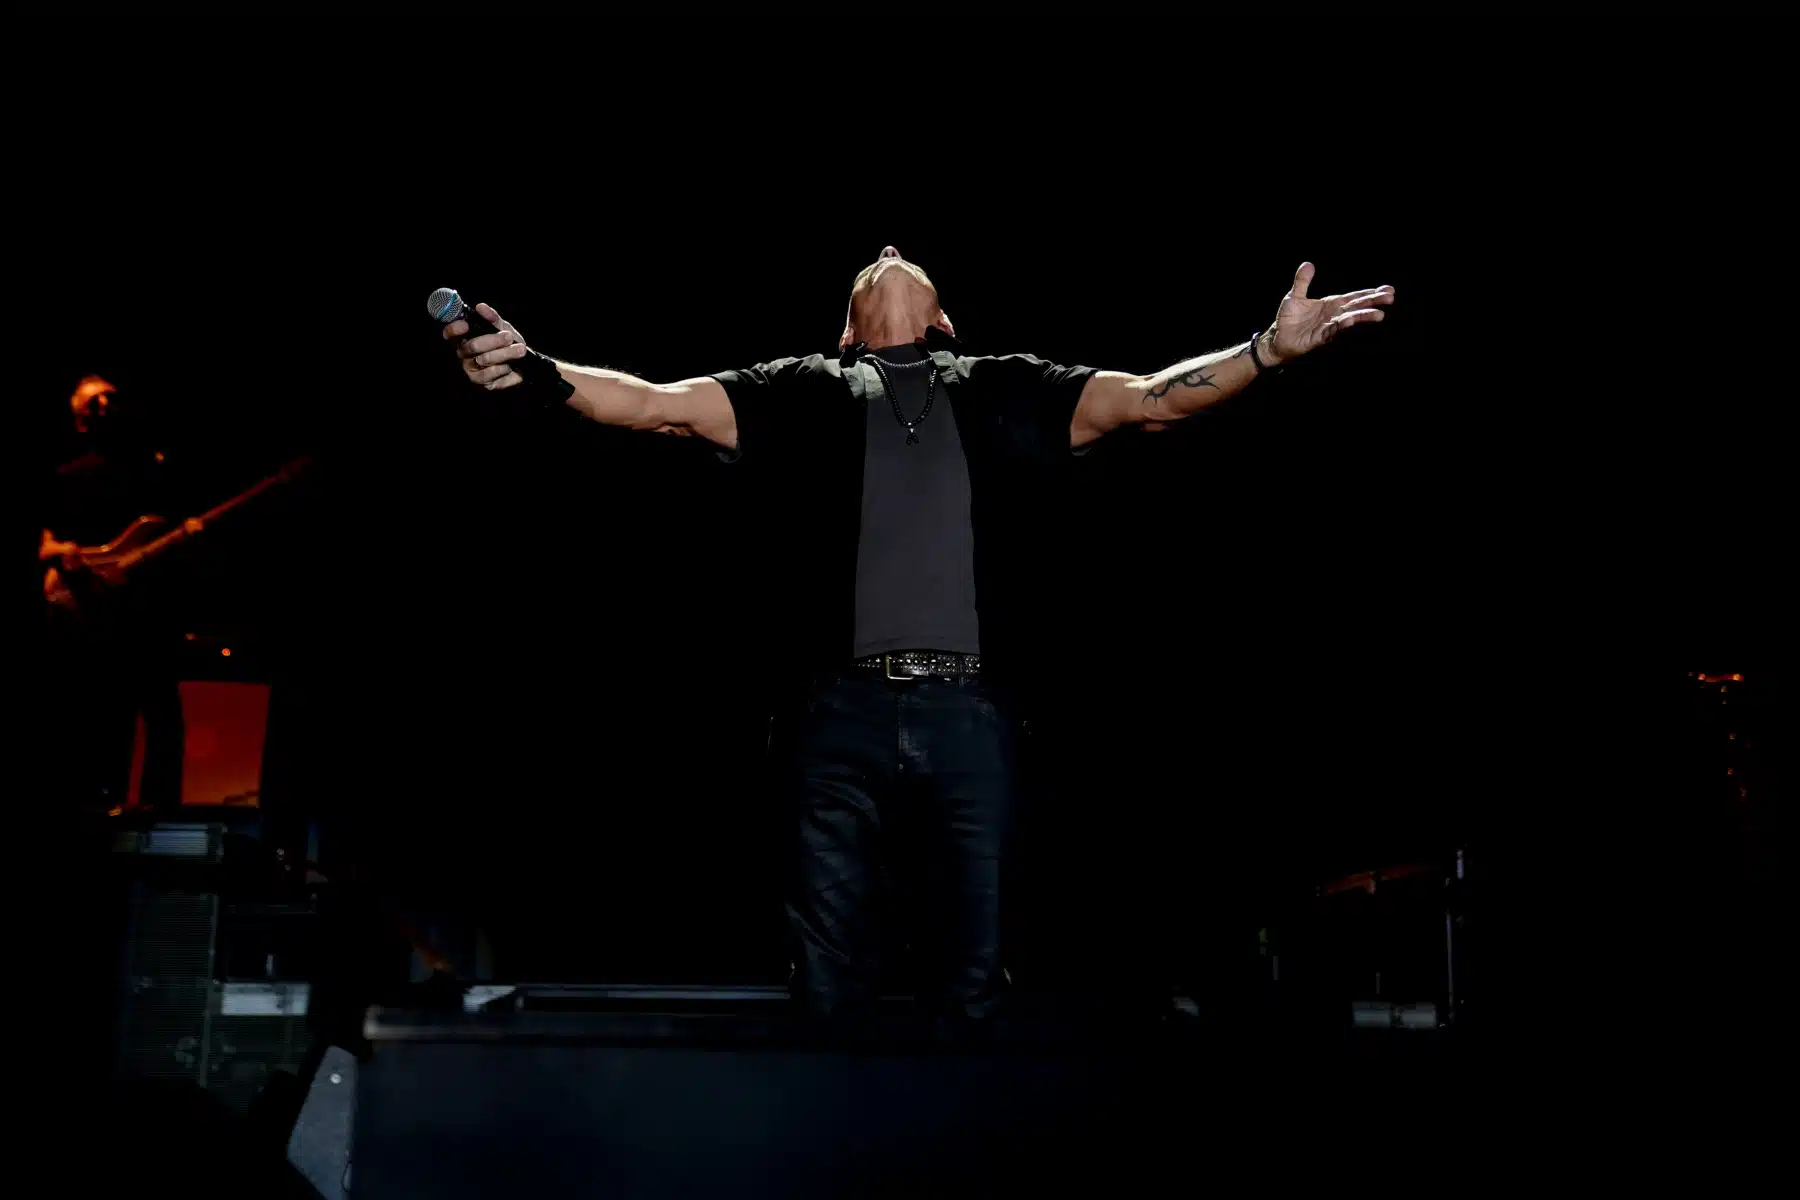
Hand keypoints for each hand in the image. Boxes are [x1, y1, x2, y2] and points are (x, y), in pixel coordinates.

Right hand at [444, 301, 529, 390]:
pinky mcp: (484, 384)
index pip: (450, 334)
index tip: (465, 325)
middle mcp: (464, 356)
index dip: (454, 330)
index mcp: (464, 339)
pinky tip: (512, 365)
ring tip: (520, 349)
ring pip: (486, 360)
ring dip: (506, 354)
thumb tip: (481, 307)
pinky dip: (506, 368)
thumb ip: (492, 318)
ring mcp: (472, 371)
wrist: (523, 362)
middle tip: (509, 337)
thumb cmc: (507, 342)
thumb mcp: (502, 327)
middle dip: (494, 340)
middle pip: (473, 346)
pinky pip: (494, 374)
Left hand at [1263, 263, 1394, 364]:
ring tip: (1380, 314)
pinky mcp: (1322, 336)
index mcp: (1332, 303)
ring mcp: (1329, 325)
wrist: (1277, 337)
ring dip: (1364, 316)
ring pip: (1350, 318)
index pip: (1354, 296)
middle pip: (1357, 306)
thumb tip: (1308, 264)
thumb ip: (1302, 281)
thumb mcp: (1295, 296)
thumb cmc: (1288, 318)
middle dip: (1373, 302)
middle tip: (1390, 297)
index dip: (1369, 293)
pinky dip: (1343, 324)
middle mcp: (1334, 314)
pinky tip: (1352, 319)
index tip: (1387, 289)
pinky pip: (1334, 329)